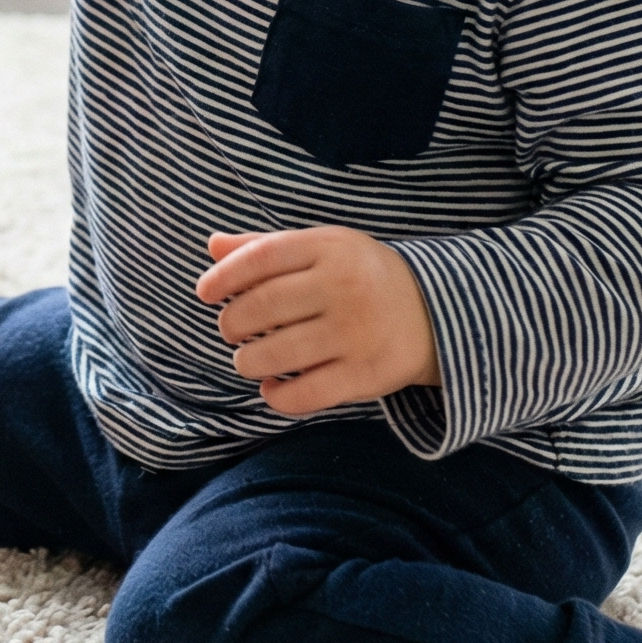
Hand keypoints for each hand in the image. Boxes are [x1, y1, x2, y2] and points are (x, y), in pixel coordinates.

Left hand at [195, 225, 439, 416]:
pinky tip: (271, 389)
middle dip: (233, 323)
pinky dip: (279, 397)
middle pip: (264, 306)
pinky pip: (308, 393)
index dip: (224, 276)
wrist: (437, 313)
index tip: (204, 292)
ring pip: (279, 352)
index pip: (261, 257)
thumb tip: (212, 245)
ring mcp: (357, 332)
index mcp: (329, 247)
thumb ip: (266, 246)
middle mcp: (344, 286)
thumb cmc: (360, 276)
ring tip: (247, 359)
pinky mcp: (368, 374)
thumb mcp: (321, 248)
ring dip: (248, 360)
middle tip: (230, 330)